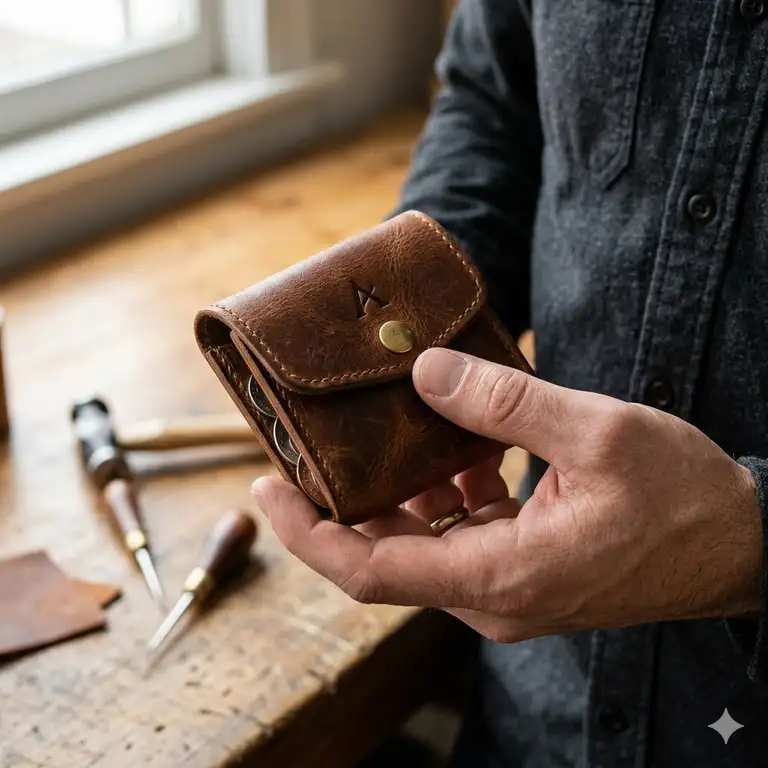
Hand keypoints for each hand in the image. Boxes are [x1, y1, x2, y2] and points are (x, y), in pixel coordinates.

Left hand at [250, 349, 762, 642]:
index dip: (307, 533)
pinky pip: (457, 541)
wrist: (743, 544)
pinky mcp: (522, 574)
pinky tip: (452, 454)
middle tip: (306, 447)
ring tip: (382, 437)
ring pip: (418, 547)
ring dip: (394, 497)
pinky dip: (440, 500)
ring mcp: (506, 590)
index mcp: (501, 576)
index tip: (265, 488)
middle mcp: (492, 598)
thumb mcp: (595, 432)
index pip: (370, 570)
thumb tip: (425, 372)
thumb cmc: (683, 499)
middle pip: (382, 558)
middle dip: (337, 505)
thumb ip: (504, 403)